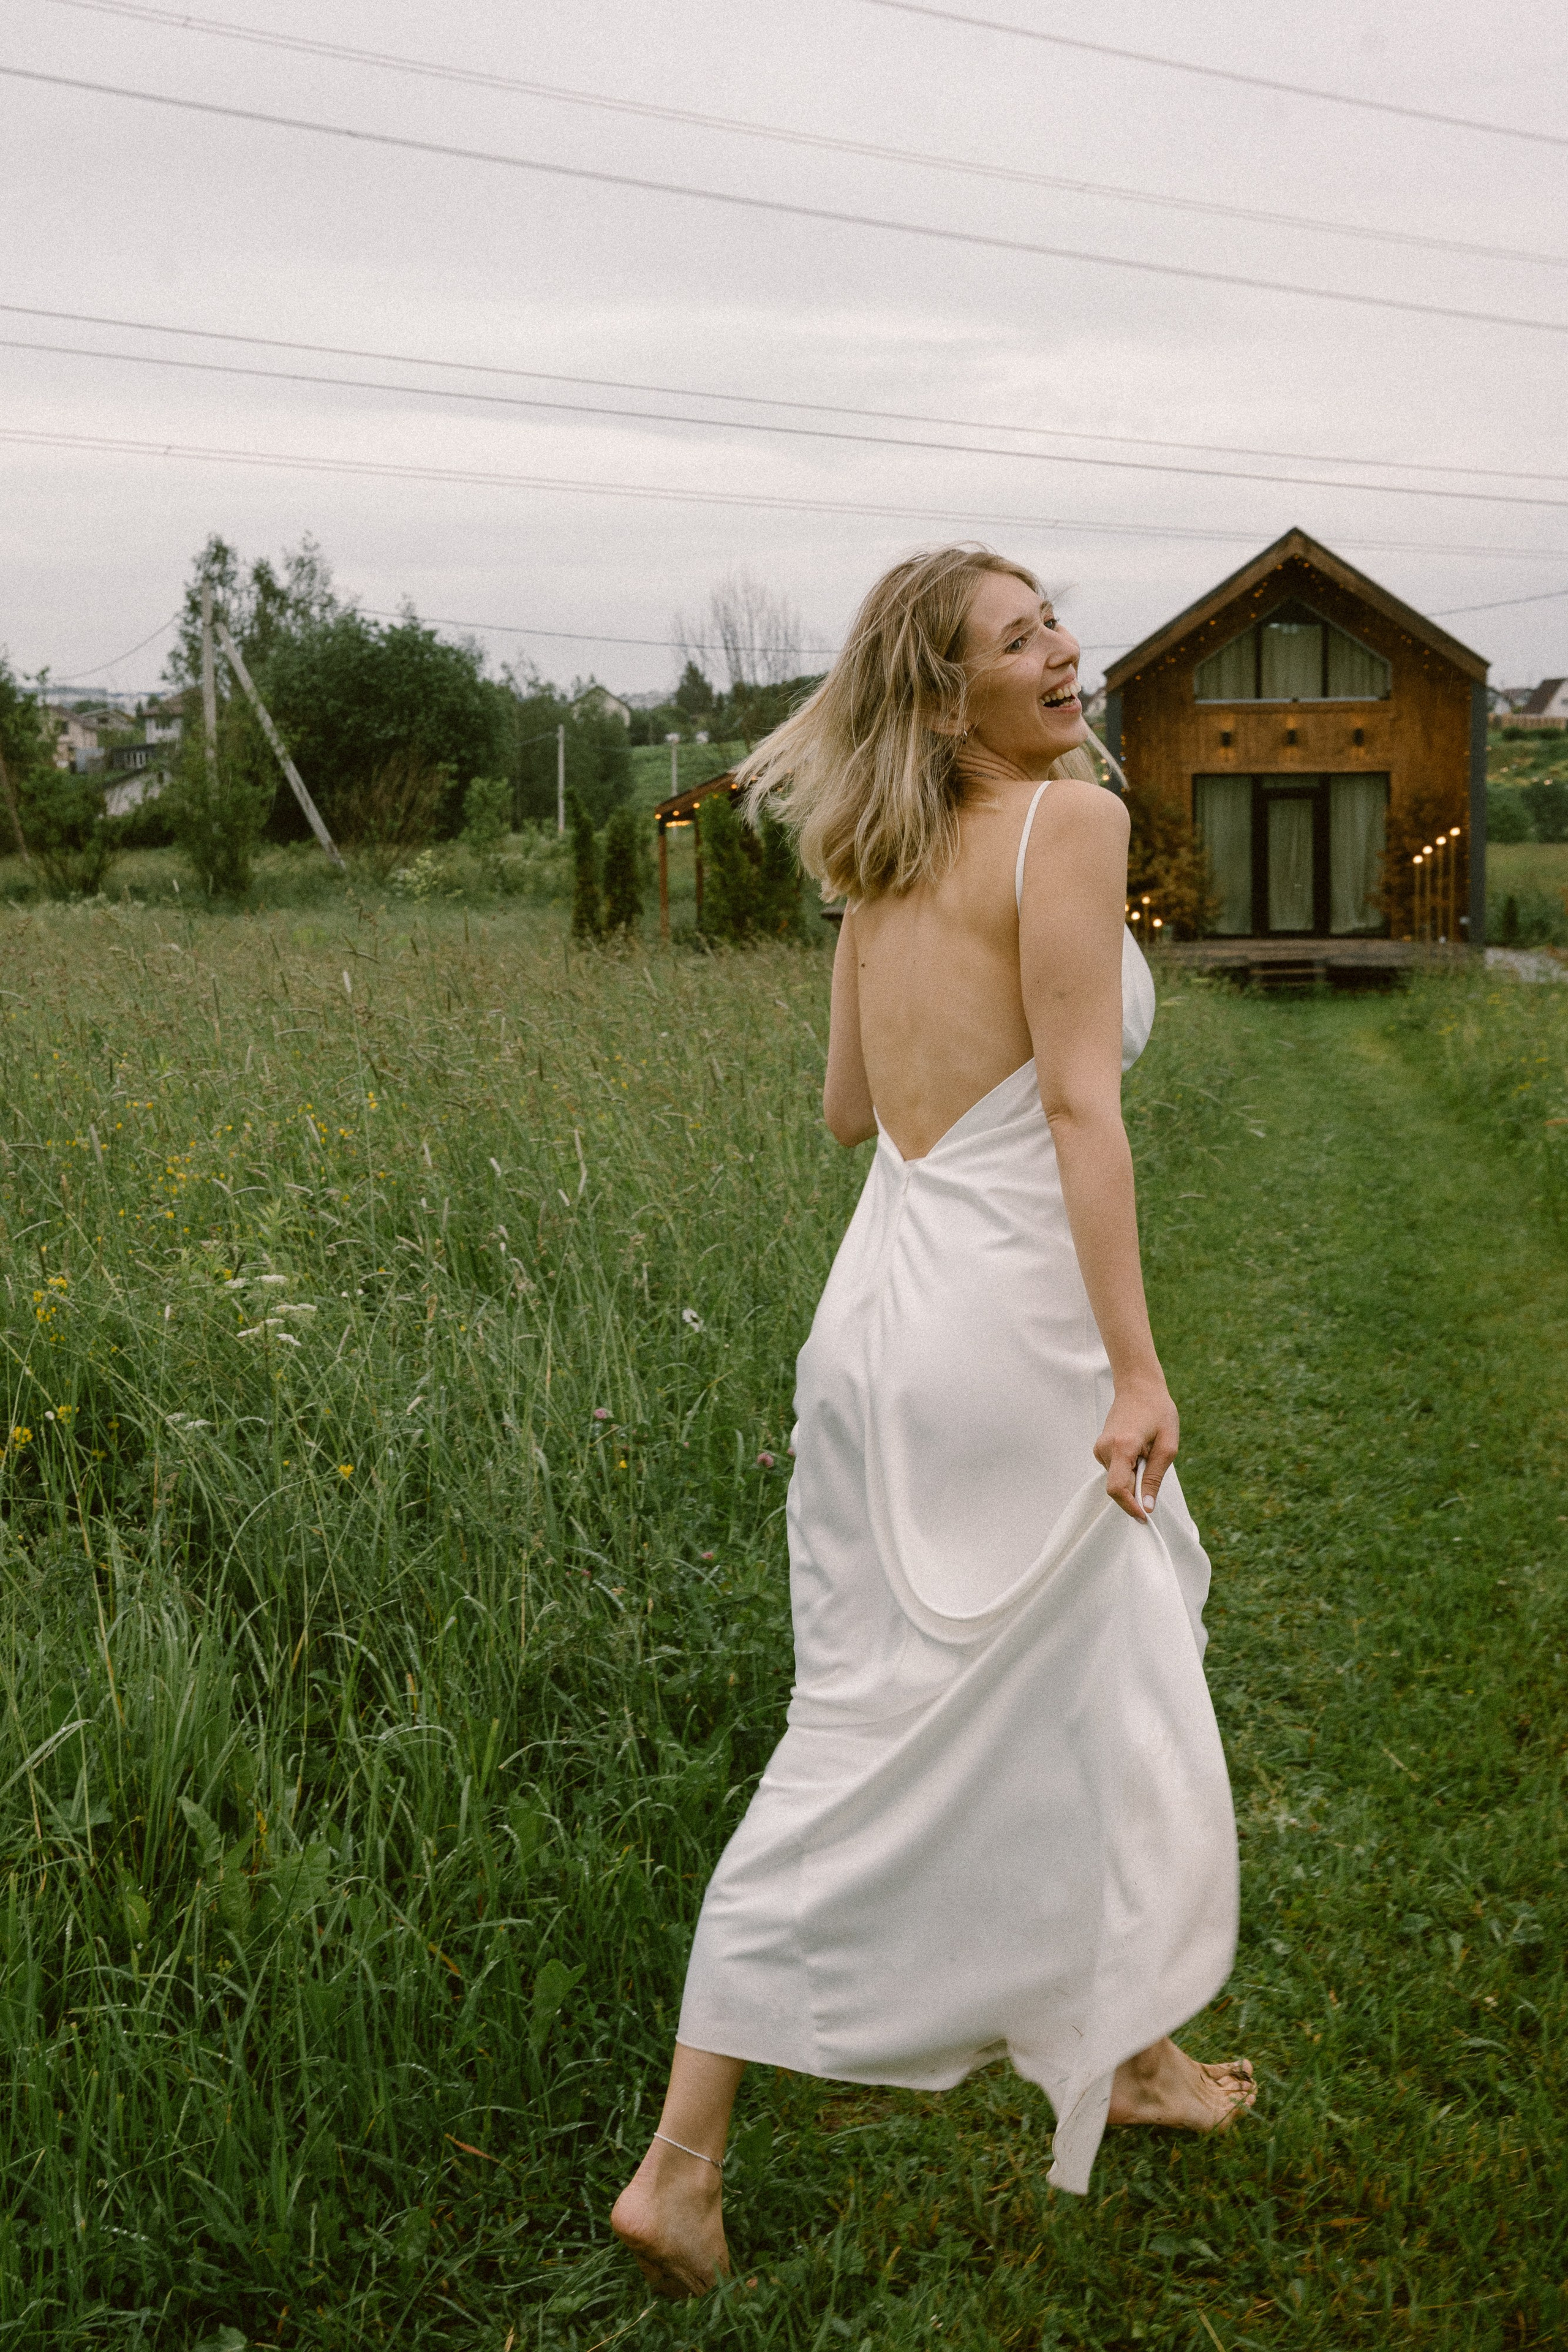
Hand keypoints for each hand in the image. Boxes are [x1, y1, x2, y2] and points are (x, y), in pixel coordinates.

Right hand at [1094, 1376, 1178, 1522]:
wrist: (1138, 1386)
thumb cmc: (1157, 1411)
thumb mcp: (1167, 1446)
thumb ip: (1155, 1477)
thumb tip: (1147, 1506)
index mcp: (1122, 1447)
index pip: (1117, 1489)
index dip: (1130, 1507)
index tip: (1144, 1517)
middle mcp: (1105, 1449)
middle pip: (1118, 1487)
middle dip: (1137, 1489)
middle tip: (1154, 1466)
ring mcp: (1100, 1448)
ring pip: (1117, 1479)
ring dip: (1134, 1477)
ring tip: (1148, 1452)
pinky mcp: (1101, 1447)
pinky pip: (1115, 1469)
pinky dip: (1129, 1469)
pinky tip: (1140, 1450)